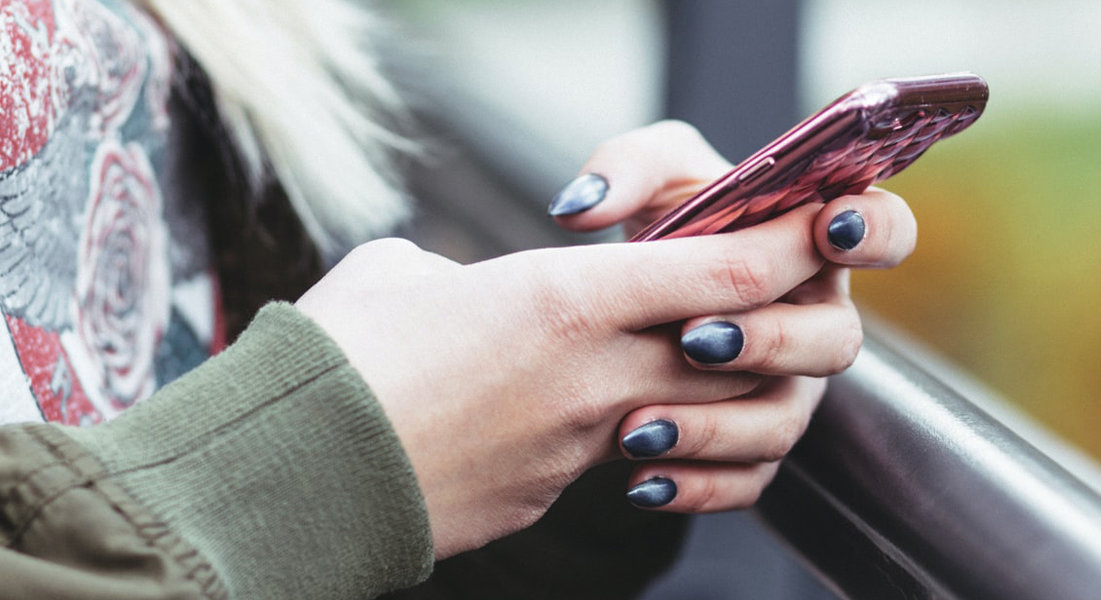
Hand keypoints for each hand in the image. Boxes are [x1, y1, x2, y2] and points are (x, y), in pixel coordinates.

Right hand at [297, 203, 829, 557]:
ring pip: (686, 413)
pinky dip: (616, 437)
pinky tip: (565, 421)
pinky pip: (613, 460)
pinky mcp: (547, 495)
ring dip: (694, 390)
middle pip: (734, 351)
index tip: (810, 229)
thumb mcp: (399, 274)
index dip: (784, 247)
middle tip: (747, 300)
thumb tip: (461, 288)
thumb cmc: (339, 357)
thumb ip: (460, 272)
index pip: (724, 273)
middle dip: (761, 325)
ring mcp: (577, 447)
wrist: (298, 473)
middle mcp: (593, 377)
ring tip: (654, 368)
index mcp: (564, 300)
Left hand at [552, 120, 916, 511]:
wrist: (622, 305)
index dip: (872, 230)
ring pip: (782, 422)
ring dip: (715, 426)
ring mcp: (788, 390)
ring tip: (639, 425)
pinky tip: (640, 480)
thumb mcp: (648, 177)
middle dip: (769, 340)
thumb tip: (586, 207)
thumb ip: (626, 168)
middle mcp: (814, 321)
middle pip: (835, 342)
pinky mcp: (751, 448)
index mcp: (814, 244)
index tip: (827, 227)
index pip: (883, 230)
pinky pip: (744, 481)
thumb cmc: (663, 223)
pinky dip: (693, 486)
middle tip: (694, 337)